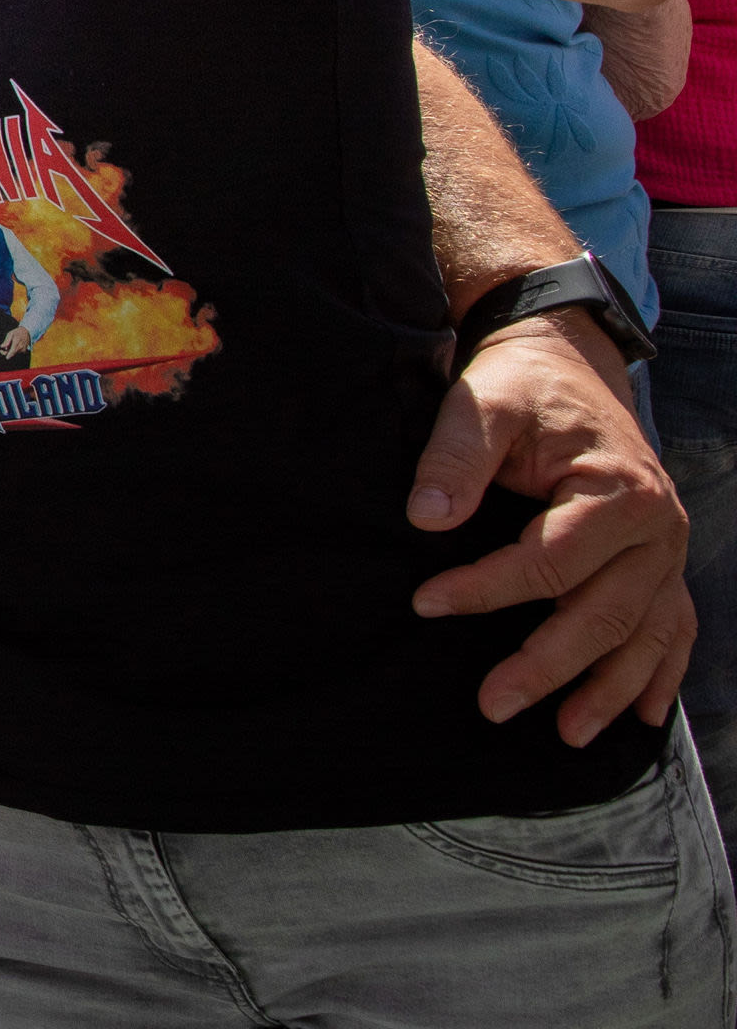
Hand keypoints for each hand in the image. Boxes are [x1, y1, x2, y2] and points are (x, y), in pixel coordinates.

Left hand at [408, 316, 692, 743]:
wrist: (565, 364)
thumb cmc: (521, 386)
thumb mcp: (483, 403)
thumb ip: (456, 457)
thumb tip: (425, 517)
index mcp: (620, 491)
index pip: (551, 561)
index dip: (486, 589)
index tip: (425, 604)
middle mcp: (657, 528)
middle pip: (604, 612)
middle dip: (549, 665)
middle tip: (492, 706)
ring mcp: (666, 551)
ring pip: (646, 634)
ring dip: (609, 689)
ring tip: (566, 735)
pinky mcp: (660, 563)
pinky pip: (674, 628)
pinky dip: (659, 672)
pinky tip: (641, 717)